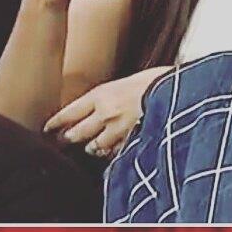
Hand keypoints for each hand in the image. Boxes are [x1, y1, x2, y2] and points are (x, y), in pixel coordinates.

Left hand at [44, 67, 170, 159]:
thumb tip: (101, 104)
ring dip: (93, 147)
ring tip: (93, 147)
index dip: (57, 122)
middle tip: (66, 140)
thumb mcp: (131, 79)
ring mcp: (119, 130)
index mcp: (102, 94)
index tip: (49, 127)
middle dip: (71, 137)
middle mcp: (105, 113)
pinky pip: (117, 152)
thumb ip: (114, 94)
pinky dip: (114, 152)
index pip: (69, 112)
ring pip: (95, 146)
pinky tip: (114, 151)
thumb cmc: (161, 80)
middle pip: (77, 132)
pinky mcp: (132, 141)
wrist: (182, 90)